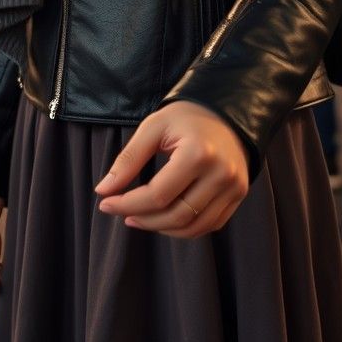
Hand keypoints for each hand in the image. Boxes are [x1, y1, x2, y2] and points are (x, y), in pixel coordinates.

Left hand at [95, 100, 248, 238]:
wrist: (226, 113)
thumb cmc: (185, 118)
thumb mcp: (153, 128)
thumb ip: (128, 159)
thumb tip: (103, 190)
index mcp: (198, 153)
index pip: (157, 195)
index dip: (127, 204)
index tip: (105, 203)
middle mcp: (221, 174)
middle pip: (176, 215)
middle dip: (143, 219)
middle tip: (122, 213)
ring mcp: (234, 187)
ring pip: (193, 227)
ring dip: (162, 228)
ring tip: (140, 217)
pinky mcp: (239, 195)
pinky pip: (209, 225)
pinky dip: (184, 228)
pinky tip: (165, 218)